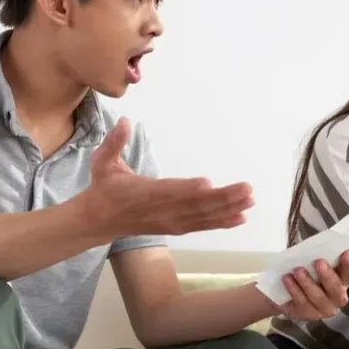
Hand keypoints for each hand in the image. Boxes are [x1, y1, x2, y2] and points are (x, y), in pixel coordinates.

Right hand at [85, 118, 253, 237]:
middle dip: (222, 198)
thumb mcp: (102, 162)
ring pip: (202, 217)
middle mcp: (161, 210)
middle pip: (194, 206)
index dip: (188, 189)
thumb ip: (113, 142)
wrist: (98, 221)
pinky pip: (201, 226)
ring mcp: (169, 222)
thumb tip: (125, 121)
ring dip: (228, 209)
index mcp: (144, 193)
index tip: (208, 184)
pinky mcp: (175, 227)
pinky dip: (221, 222)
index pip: (169, 191)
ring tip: (249, 200)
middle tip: (246, 189)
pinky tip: (240, 217)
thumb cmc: (103, 188)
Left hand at [275, 251, 348, 319]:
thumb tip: (317, 248)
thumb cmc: (305, 273)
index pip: (348, 272)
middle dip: (327, 275)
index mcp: (342, 281)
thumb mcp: (312, 264)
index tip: (346, 253)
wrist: (284, 292)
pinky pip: (302, 302)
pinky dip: (294, 290)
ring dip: (307, 283)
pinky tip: (287, 279)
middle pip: (335, 288)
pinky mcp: (307, 314)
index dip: (348, 264)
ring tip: (298, 271)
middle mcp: (337, 297)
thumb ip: (319, 259)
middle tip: (318, 262)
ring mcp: (323, 308)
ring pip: (317, 297)